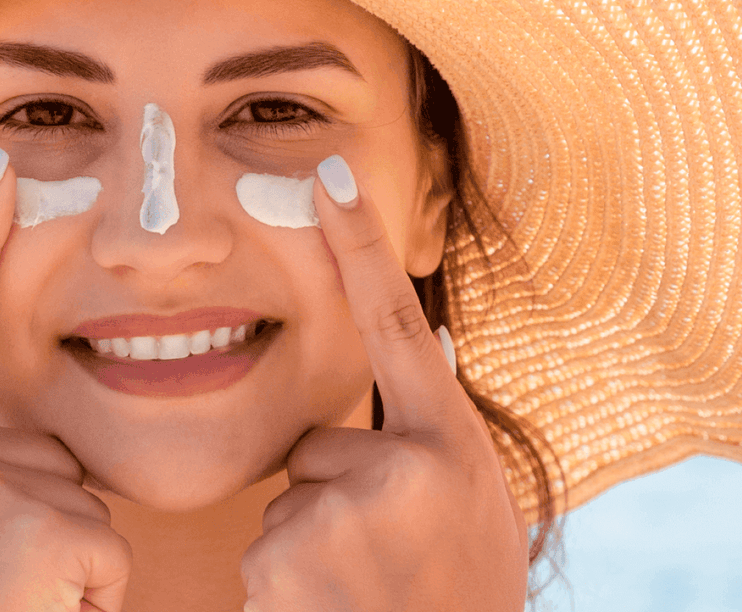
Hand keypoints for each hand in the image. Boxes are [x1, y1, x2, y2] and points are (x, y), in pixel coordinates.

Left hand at [240, 155, 528, 611]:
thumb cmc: (460, 604)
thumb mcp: (474, 514)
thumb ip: (434, 444)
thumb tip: (406, 353)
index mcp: (453, 449)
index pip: (397, 324)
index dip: (362, 245)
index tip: (328, 173)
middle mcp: (407, 468)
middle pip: (320, 447)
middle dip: (334, 498)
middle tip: (383, 563)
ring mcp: (347, 513)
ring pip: (293, 502)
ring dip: (313, 548)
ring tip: (366, 597)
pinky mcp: (290, 558)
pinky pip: (267, 547)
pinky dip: (288, 587)